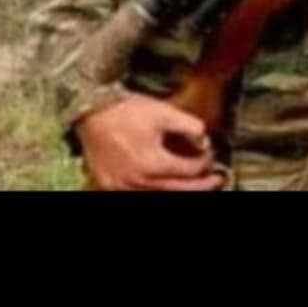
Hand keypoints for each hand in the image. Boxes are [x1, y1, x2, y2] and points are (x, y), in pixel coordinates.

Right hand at [77, 92, 226, 190]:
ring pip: (159, 195)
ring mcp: (122, 187)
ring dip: (178, 189)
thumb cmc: (124, 111)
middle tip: (216, 180)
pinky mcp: (110, 185)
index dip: (206, 162)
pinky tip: (163, 182)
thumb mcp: (163, 112)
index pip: (190, 171)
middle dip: (201, 186)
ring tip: (193, 184)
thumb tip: (204, 138)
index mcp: (153, 164)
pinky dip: (154, 189)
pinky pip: (138, 193)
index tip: (211, 153)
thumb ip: (189, 125)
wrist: (91, 111)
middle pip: (178, 190)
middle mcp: (138, 181)